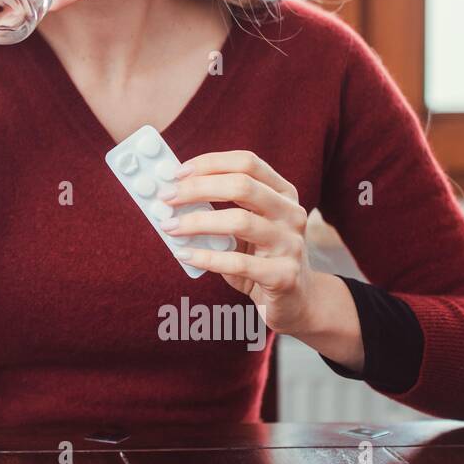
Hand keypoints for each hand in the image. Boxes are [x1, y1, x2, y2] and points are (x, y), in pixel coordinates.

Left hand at [157, 150, 314, 334]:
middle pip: (242, 186)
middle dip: (197, 188)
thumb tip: (171, 194)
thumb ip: (218, 208)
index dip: (209, 163)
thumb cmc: (259, 256)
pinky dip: (206, 257)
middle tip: (166, 198)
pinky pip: (238, 263)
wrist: (296, 301)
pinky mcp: (284, 275)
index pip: (246, 163)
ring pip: (240, 221)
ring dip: (196, 222)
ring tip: (169, 226)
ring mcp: (290, 244)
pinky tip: (184, 255)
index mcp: (283, 193)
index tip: (177, 173)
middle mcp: (291, 213)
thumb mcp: (244, 225)